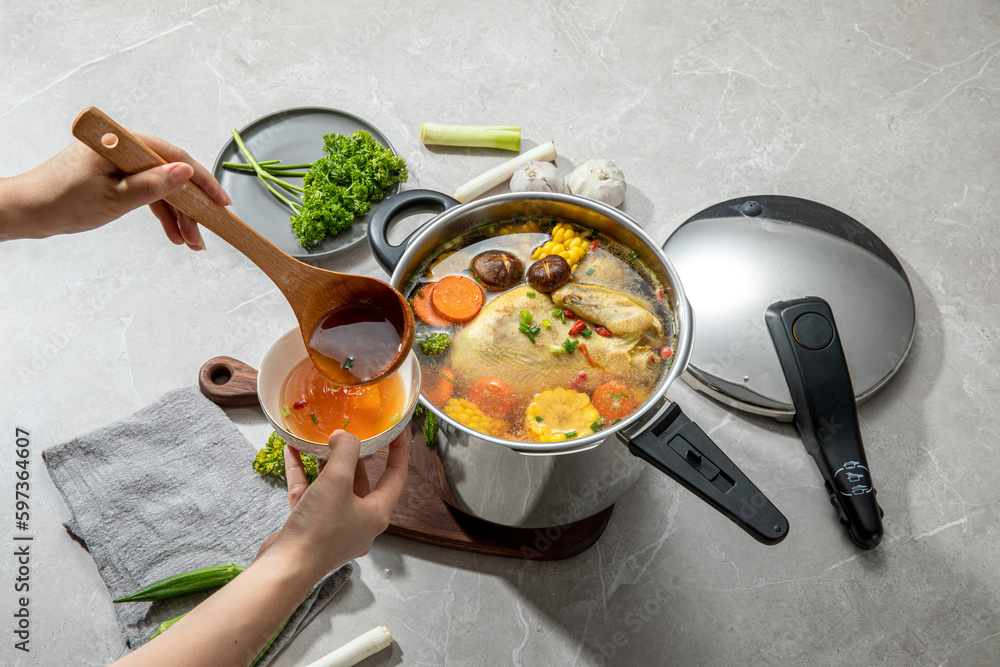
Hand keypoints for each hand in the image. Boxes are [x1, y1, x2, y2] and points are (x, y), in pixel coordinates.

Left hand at [0, 132, 229, 247]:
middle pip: (170, 173)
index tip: (220, 201)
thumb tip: (185, 171)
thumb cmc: (61, 201)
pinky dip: (159, 211)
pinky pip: (146, 191)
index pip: (174, 156)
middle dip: (190, 206)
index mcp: (123, 143)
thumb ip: (154, 185)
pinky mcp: (115, 175)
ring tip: (189, 241)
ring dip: (177, 214)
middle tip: (204, 232)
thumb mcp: (116, 198)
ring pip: (161, 186)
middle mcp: (124, 148)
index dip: (201, 180)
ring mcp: (120, 162)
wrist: (27, 211)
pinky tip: (172, 232)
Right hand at [256, 431, 408, 577]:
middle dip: (353, 455)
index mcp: (376, 514)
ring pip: (333, 487)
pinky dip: (303, 473)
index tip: (396, 430)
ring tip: (318, 439)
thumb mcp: (336, 481)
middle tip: (348, 431)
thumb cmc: (318, 530)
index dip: (399, 450)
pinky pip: (310, 494)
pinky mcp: (309, 528)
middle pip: (362, 480)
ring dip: (325, 463)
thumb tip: (344, 436)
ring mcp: (334, 527)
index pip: (396, 475)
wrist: (284, 570)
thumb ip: (345, 451)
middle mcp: (359, 521)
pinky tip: (292, 452)